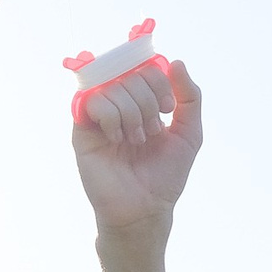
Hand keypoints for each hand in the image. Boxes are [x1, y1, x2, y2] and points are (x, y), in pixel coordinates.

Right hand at [72, 59, 201, 234]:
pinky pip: (93, 100)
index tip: (168, 108)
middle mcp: (119, 104)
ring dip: (132, 113)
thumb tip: (176, 62)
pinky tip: (117, 139)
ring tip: (135, 140)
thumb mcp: (189, 133)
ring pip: (113, 85)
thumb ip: (189, 97)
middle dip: (147, 102)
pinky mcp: (82, 129)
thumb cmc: (164, 175)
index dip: (158, 81)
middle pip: (130, 73)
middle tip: (151, 131)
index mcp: (142, 101)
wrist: (145, 209)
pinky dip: (112, 117)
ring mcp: (99, 115)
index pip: (145, 68)